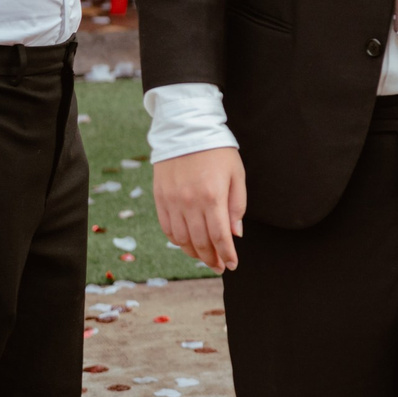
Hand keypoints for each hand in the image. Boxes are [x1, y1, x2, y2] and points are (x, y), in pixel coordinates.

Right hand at [154, 146, 246, 270]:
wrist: (186, 129)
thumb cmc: (218, 151)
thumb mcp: (237, 175)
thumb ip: (237, 206)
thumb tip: (236, 234)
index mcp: (213, 197)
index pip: (220, 236)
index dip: (227, 254)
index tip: (232, 265)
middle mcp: (190, 203)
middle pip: (200, 242)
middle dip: (212, 258)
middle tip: (219, 266)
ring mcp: (172, 201)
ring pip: (182, 239)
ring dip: (194, 253)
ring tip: (205, 258)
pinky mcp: (160, 198)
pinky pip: (167, 228)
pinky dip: (177, 241)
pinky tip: (187, 244)